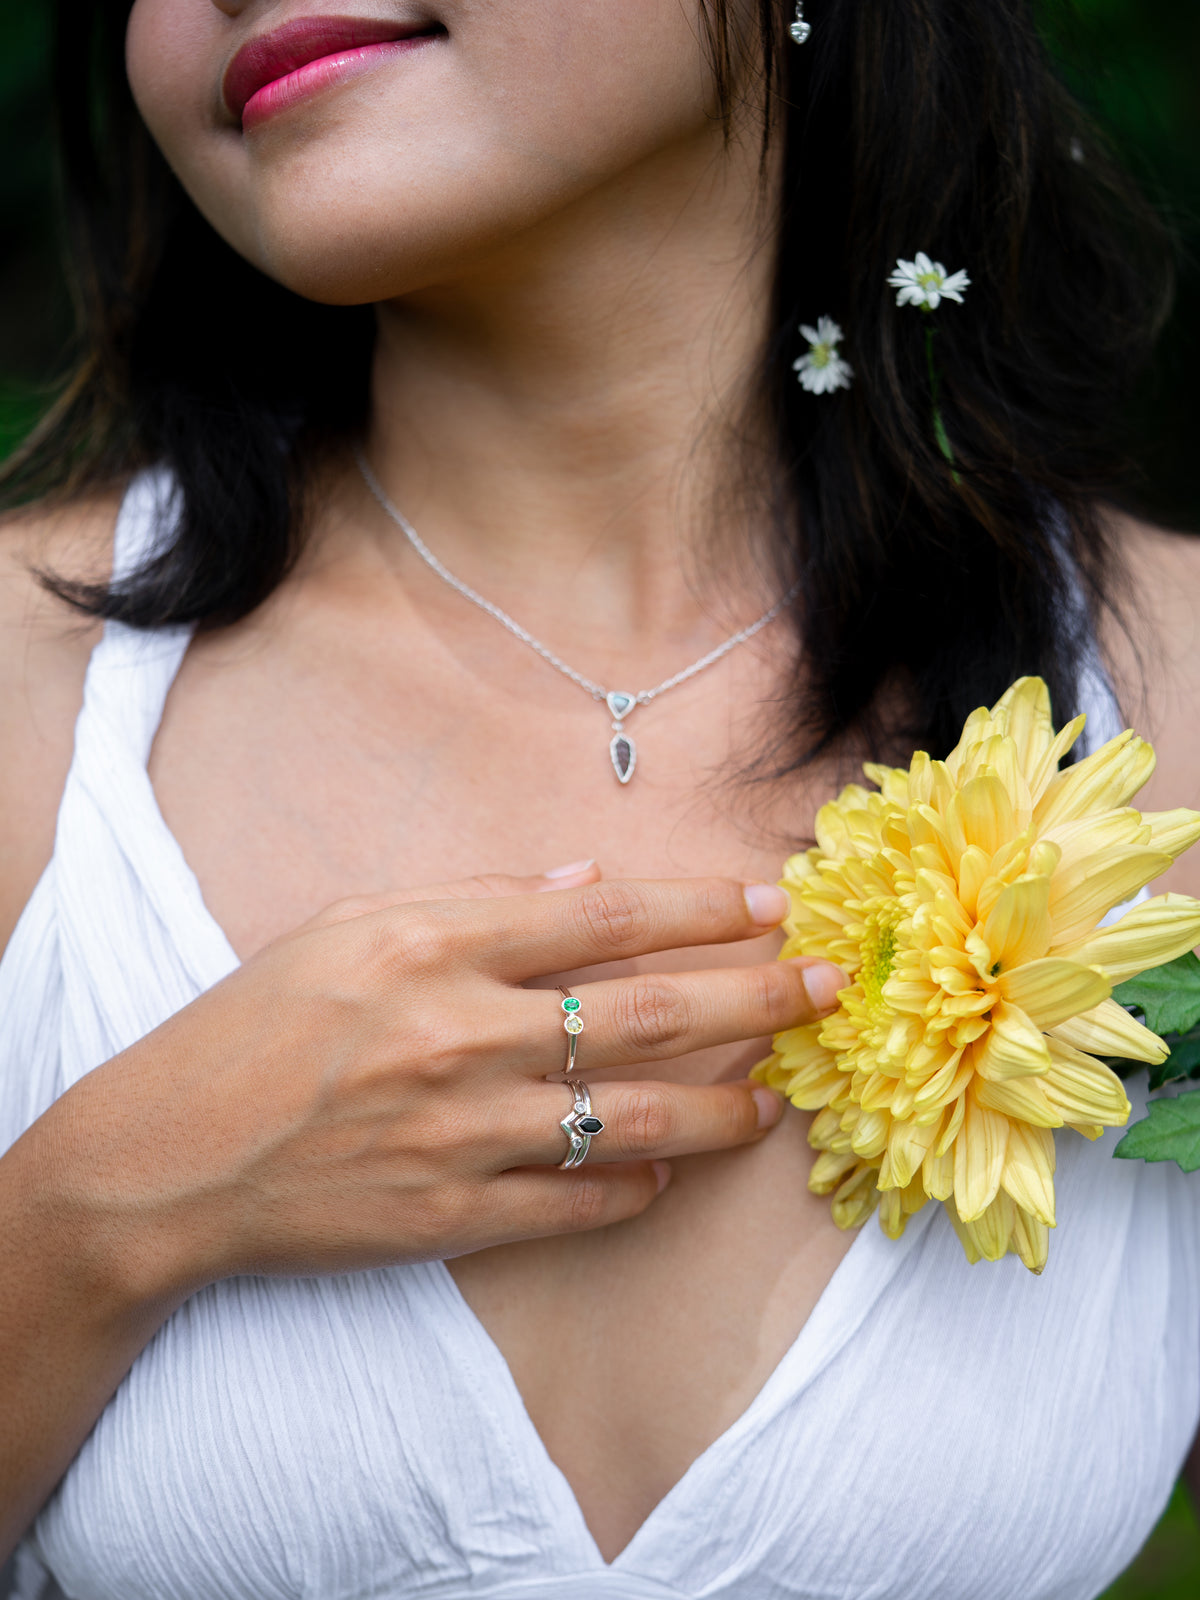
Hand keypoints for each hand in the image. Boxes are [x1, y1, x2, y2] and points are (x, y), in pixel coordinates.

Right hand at [31, 867, 844, 1305]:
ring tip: (773, 1102)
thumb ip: (472, 901)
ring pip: (632, 1119)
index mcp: (431, 945)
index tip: (770, 903)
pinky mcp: (449, 1215)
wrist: (165, 1160)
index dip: (700, 909)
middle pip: (645, 1012)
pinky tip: (669, 1176)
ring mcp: (459, 1132)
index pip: (603, 917)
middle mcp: (458, 1034)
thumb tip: (588, 883)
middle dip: (753, 996)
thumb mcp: (347, 926)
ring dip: (719, 1109)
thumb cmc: (252, 1025)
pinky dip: (634, 1190)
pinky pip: (574, 1202)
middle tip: (825, 990)